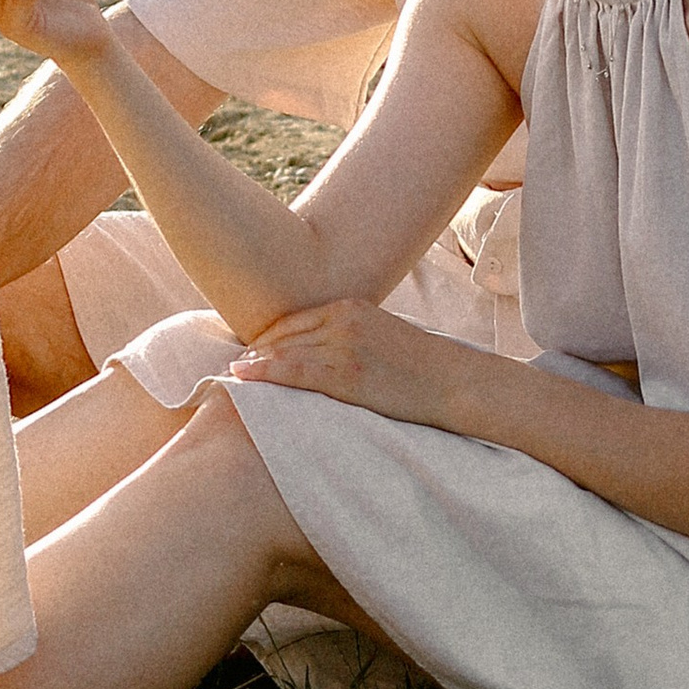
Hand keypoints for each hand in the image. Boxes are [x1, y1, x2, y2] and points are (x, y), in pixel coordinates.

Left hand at [228, 299, 467, 429]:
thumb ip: (350, 336)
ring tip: (235, 375)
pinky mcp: (346, 374)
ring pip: (283, 352)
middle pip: (284, 334)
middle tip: (233, 365)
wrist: (455, 381)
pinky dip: (263, 373)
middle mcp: (344, 320)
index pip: (295, 320)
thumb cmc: (422, 367)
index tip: (250, 352)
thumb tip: (322, 353)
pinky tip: (243, 376)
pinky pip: (293, 372)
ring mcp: (344, 346)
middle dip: (256, 350)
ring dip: (254, 363)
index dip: (268, 338)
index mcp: (352, 307)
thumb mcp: (383, 337)